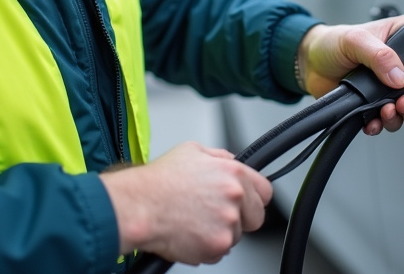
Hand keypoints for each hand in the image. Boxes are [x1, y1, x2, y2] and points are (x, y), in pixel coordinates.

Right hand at [99, 142, 271, 264]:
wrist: (138, 206)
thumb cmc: (158, 181)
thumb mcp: (192, 151)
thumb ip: (220, 157)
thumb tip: (232, 162)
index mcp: (233, 174)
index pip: (265, 191)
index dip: (254, 198)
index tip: (246, 202)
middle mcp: (235, 198)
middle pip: (255, 218)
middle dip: (240, 218)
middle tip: (214, 215)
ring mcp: (227, 224)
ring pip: (235, 236)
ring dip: (219, 233)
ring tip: (193, 221)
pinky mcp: (215, 247)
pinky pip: (218, 252)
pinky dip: (205, 247)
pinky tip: (188, 233)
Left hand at [296, 14, 403, 134]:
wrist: (309, 62)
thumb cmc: (333, 42)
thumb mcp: (356, 39)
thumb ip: (379, 55)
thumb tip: (400, 76)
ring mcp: (390, 89)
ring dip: (401, 117)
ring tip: (386, 112)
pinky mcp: (374, 106)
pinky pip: (386, 123)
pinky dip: (380, 126)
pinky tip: (371, 122)